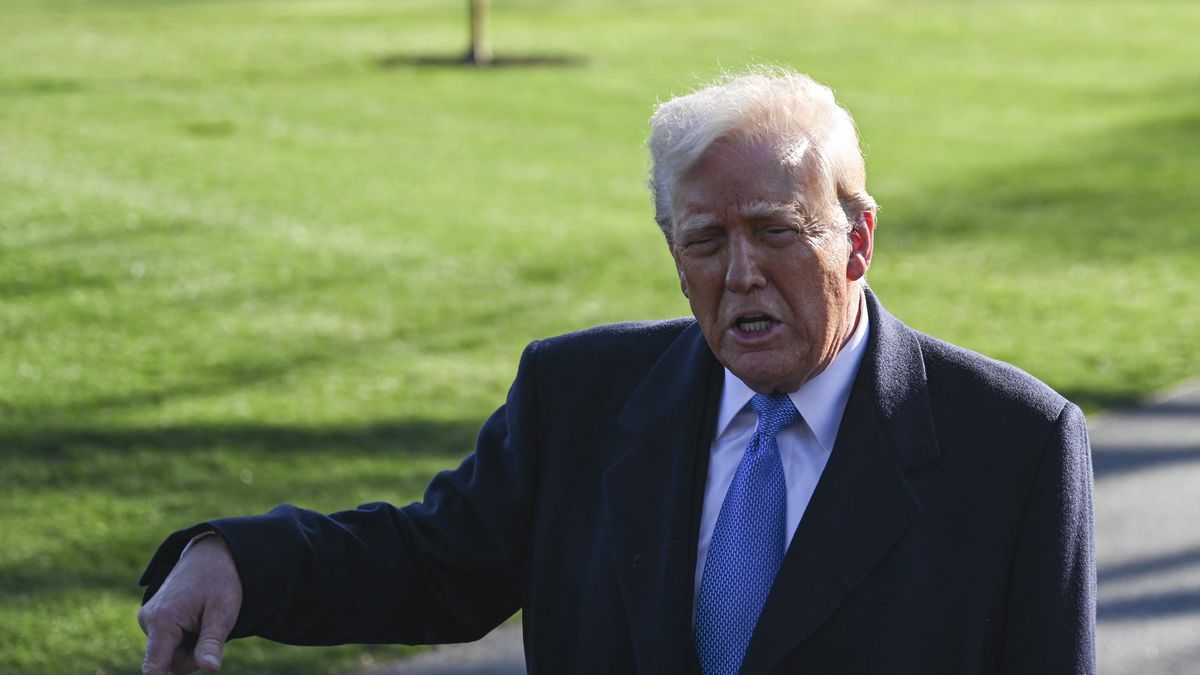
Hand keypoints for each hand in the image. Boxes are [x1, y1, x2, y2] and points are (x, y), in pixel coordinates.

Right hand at [138, 534, 242, 673]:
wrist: (213, 555)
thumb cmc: (221, 582)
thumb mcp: (223, 612)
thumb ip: (212, 643)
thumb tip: (209, 669)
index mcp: (162, 620)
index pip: (154, 667)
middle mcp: (148, 621)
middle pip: (169, 664)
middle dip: (192, 656)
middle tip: (211, 629)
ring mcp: (148, 620)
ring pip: (169, 655)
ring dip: (190, 646)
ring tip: (203, 620)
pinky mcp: (152, 620)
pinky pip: (167, 644)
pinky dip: (184, 639)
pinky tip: (195, 619)